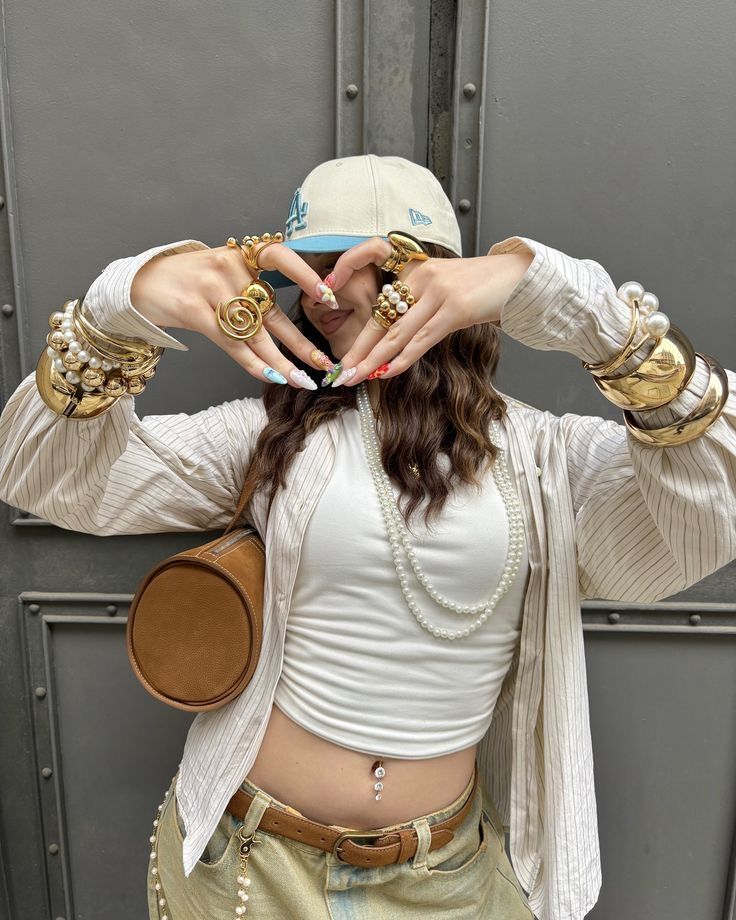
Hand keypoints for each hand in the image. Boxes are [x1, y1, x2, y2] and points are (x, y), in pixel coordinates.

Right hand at [130, 243, 337, 387]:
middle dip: (301, 342)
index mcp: (241, 255)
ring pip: (255, 334)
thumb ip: (251, 288)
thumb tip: (286, 321)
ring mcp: (212, 289)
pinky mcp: (195, 310)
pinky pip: (231, 344)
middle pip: (273, 312)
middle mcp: (230, 269)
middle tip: (324, 363)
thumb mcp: (221, 271)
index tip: (329, 297)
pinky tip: (270, 376)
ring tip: (302, 380)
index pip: (281, 257)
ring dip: (281, 362)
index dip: (306, 276)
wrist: (141, 283)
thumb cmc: (188, 281)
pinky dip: (252, 363)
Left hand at [329, 237, 533, 384]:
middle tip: (339, 370)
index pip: (374, 271)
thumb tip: (393, 344)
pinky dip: (402, 359)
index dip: (349, 278)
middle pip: (381, 317)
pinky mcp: (454, 308)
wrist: (519, 279)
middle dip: (358, 348)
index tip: (330, 302)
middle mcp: (422, 276)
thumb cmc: (482, 288)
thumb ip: (418, 309)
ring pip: (397, 332)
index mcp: (415, 267)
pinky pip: (421, 339)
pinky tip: (386, 373)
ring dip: (373, 360)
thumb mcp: (444, 290)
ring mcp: (438, 291)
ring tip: (354, 377)